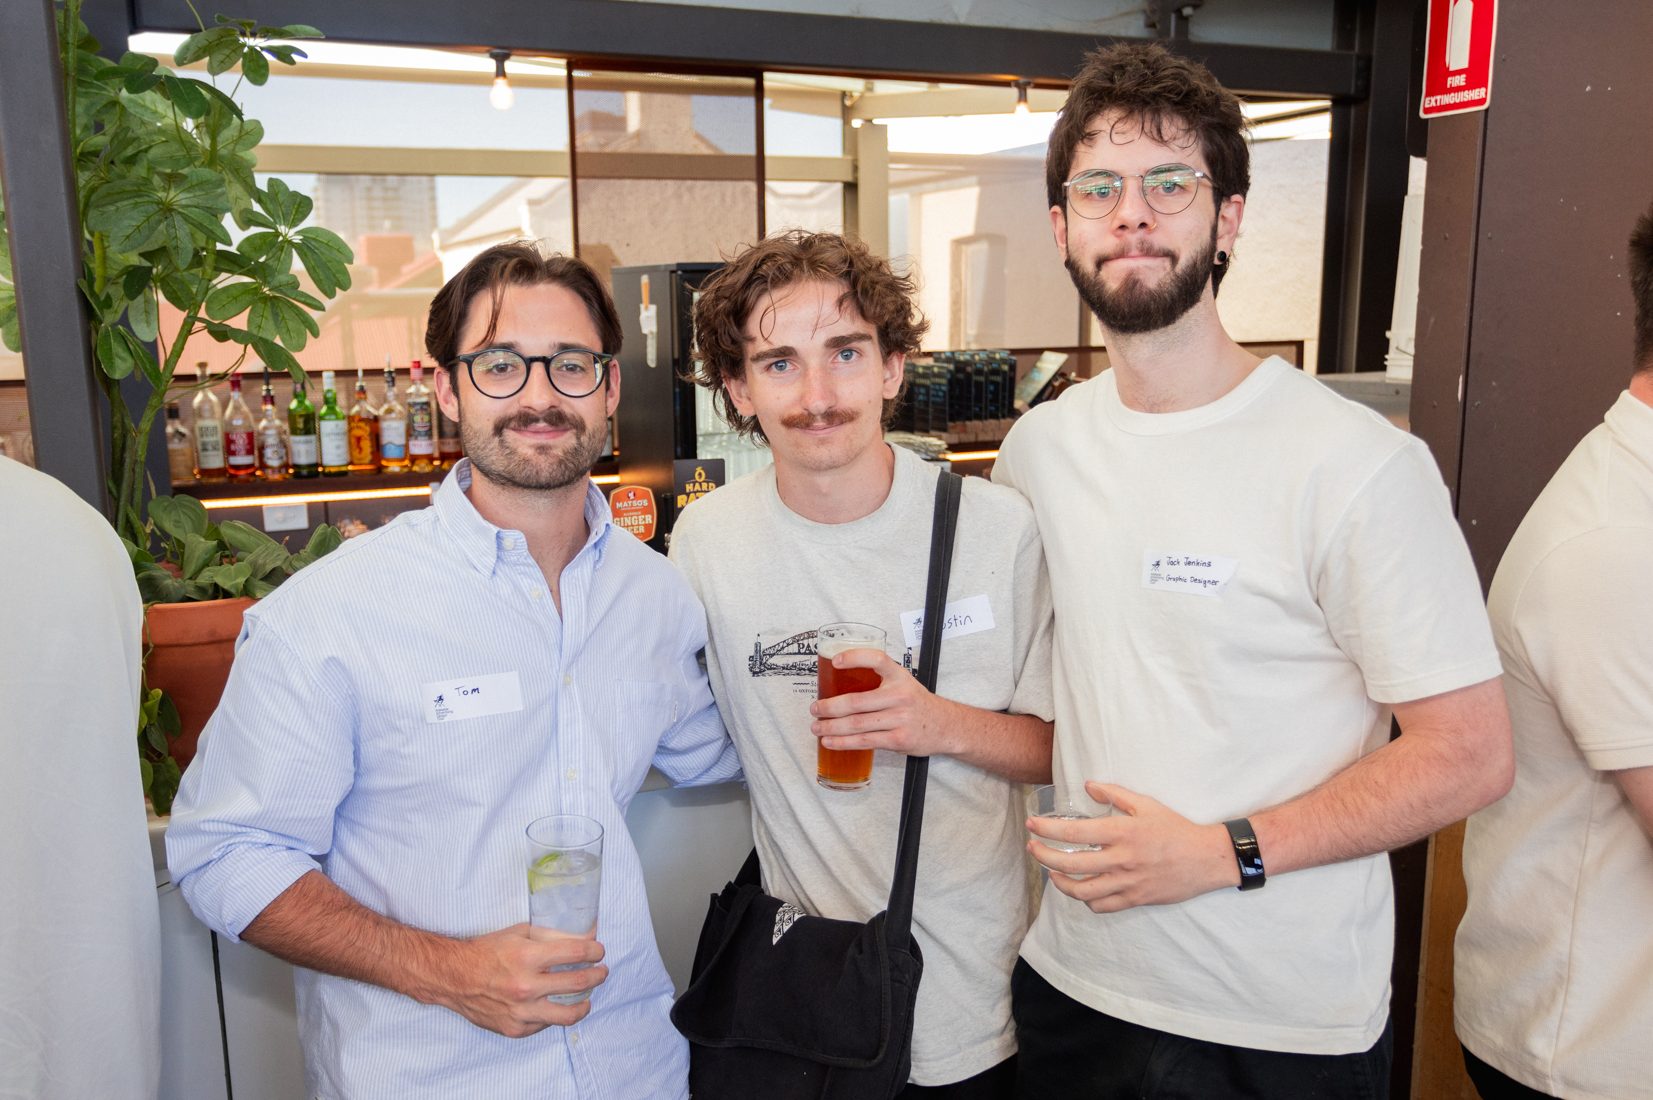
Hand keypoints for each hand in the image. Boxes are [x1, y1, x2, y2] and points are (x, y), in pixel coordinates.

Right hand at [434, 924, 607, 1037]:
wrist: (453, 978)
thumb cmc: (486, 951)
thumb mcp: (518, 933)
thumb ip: (549, 935)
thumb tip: (582, 934)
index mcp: (527, 957)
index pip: (575, 954)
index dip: (594, 951)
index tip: (599, 951)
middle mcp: (526, 986)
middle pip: (578, 983)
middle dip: (597, 975)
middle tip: (602, 971)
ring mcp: (521, 1012)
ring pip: (568, 1015)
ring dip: (585, 1004)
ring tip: (588, 998)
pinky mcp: (515, 1029)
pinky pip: (546, 1024)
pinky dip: (554, 1014)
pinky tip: (556, 1006)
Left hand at [809, 647, 958, 756]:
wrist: (946, 726)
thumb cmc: (917, 704)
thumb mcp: (903, 683)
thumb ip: (879, 681)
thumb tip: (838, 687)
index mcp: (899, 676)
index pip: (877, 660)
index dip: (855, 658)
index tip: (834, 661)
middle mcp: (900, 695)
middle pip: (857, 701)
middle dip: (829, 707)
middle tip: (814, 708)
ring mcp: (900, 719)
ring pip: (857, 724)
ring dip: (832, 727)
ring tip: (817, 727)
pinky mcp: (899, 739)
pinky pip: (865, 741)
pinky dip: (844, 742)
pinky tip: (830, 742)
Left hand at [1026, 782, 1239, 912]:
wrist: (1207, 859)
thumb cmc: (1176, 828)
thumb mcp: (1146, 804)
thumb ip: (1114, 793)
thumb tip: (1087, 785)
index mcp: (1121, 832)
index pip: (1073, 833)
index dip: (1047, 829)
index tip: (1032, 824)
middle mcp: (1121, 859)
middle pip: (1070, 864)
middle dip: (1043, 856)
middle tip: (1033, 848)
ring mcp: (1127, 883)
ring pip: (1082, 891)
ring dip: (1060, 882)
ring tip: (1052, 873)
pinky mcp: (1135, 899)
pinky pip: (1102, 906)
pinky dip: (1086, 900)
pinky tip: (1081, 889)